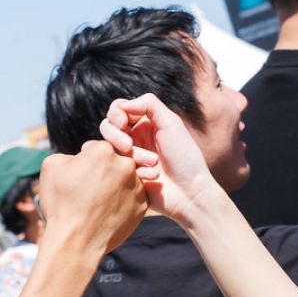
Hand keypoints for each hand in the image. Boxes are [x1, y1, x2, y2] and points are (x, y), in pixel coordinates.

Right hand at [35, 141, 146, 255]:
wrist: (77, 241)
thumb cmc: (61, 203)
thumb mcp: (52, 166)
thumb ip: (68, 153)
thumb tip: (79, 157)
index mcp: (103, 151)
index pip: (98, 147)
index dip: (87, 160)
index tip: (81, 173)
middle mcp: (125, 165)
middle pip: (116, 161)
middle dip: (104, 171)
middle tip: (90, 188)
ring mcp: (137, 186)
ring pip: (126, 178)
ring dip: (115, 185)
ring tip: (99, 201)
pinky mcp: (143, 204)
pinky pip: (133, 196)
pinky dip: (123, 201)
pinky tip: (108, 211)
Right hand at [100, 93, 214, 222]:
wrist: (190, 192)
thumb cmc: (184, 157)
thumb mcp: (171, 123)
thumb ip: (149, 104)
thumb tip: (122, 104)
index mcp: (146, 123)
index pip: (118, 109)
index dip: (116, 114)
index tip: (122, 123)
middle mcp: (135, 137)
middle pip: (108, 127)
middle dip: (116, 136)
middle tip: (128, 147)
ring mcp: (129, 157)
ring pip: (110, 148)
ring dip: (132, 155)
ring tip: (153, 163)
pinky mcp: (126, 175)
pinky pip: (116, 168)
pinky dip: (136, 170)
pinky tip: (152, 177)